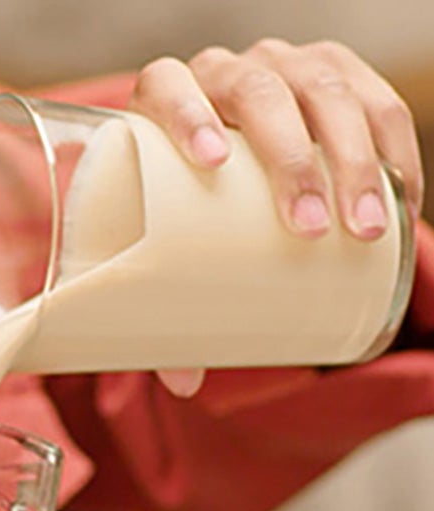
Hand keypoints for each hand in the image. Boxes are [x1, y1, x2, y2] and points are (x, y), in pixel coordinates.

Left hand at [129, 39, 423, 396]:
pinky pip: (377, 100)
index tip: (210, 162)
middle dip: (292, 159)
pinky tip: (401, 199)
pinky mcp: (335, 78)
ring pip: (327, 91)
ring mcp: (285, 68)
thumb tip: (183, 383)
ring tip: (364, 230)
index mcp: (169, 99)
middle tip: (310, 229)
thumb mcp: (170, 246)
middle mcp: (227, 73)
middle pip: (260, 92)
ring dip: (354, 159)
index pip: (169, 86)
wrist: (230, 160)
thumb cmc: (189, 209)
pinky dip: (395, 149)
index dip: (186, 114)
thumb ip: (169, 307)